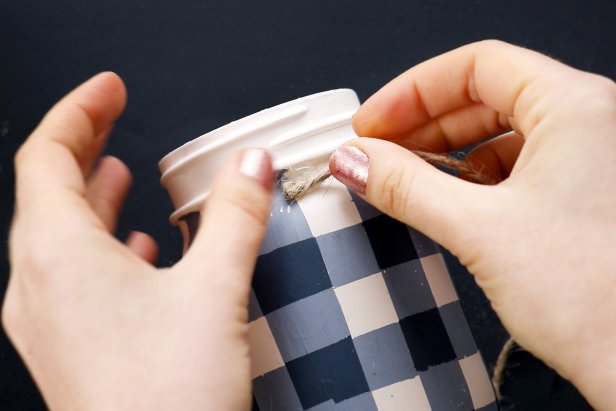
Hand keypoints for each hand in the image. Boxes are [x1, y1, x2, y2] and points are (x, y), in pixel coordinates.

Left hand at [2, 73, 273, 409]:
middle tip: (114, 119)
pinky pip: (74, 276)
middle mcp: (39, 285)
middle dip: (85, 147)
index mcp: (59, 255)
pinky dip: (102, 246)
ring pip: (60, 235)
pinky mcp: (71, 347)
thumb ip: (235, 216)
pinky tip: (136, 251)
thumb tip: (253, 165)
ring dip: (92, 197)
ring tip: (120, 174)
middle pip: (49, 191)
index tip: (110, 89)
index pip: (49, 156)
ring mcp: (50, 320)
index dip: (80, 112)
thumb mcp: (214, 290)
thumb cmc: (167, 397)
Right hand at [329, 40, 615, 409]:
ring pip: (505, 133)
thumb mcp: (479, 231)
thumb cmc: (597, 302)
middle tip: (381, 150)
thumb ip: (407, 187)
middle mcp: (596, 125)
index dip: (412, 92)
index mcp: (578, 109)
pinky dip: (479, 178)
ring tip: (411, 180)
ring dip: (450, 153)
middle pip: (489, 95)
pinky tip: (454, 202)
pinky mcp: (588, 195)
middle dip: (425, 123)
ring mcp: (595, 160)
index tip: (374, 123)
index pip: (477, 66)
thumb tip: (359, 161)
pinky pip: (523, 166)